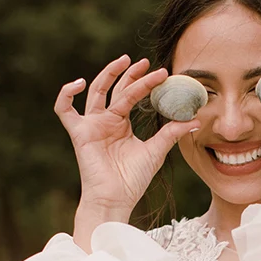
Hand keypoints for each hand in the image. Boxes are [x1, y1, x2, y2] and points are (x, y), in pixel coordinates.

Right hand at [54, 55, 198, 218]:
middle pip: (116, 88)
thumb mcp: (156, 151)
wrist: (116, 199)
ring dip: (108, 74)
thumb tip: (195, 120)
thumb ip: (171, 132)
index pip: (131, 94)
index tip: (163, 74)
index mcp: (121, 124)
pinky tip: (80, 82)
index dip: (145, 83)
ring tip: (124, 61)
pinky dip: (66, 94)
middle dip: (130, 73)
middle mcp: (105, 121)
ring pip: (96, 92)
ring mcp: (91, 125)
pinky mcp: (79, 133)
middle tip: (147, 62)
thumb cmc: (133, 180)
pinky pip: (64, 110)